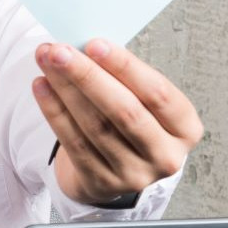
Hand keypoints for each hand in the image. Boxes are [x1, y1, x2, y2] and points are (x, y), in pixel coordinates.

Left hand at [31, 39, 203, 205]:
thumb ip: (124, 77)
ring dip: (65, 89)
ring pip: (95, 127)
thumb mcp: (143, 100)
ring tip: (46, 61)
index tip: (94, 44)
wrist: (115, 168)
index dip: (125, 67)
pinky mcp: (102, 183)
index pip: (157, 93)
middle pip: (125, 112)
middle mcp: (165, 156)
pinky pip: (73, 143)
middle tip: (60, 51)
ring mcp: (134, 175)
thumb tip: (84, 46)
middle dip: (88, 76)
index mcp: (185, 129)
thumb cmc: (132, 120)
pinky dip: (54, 111)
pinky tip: (41, 86)